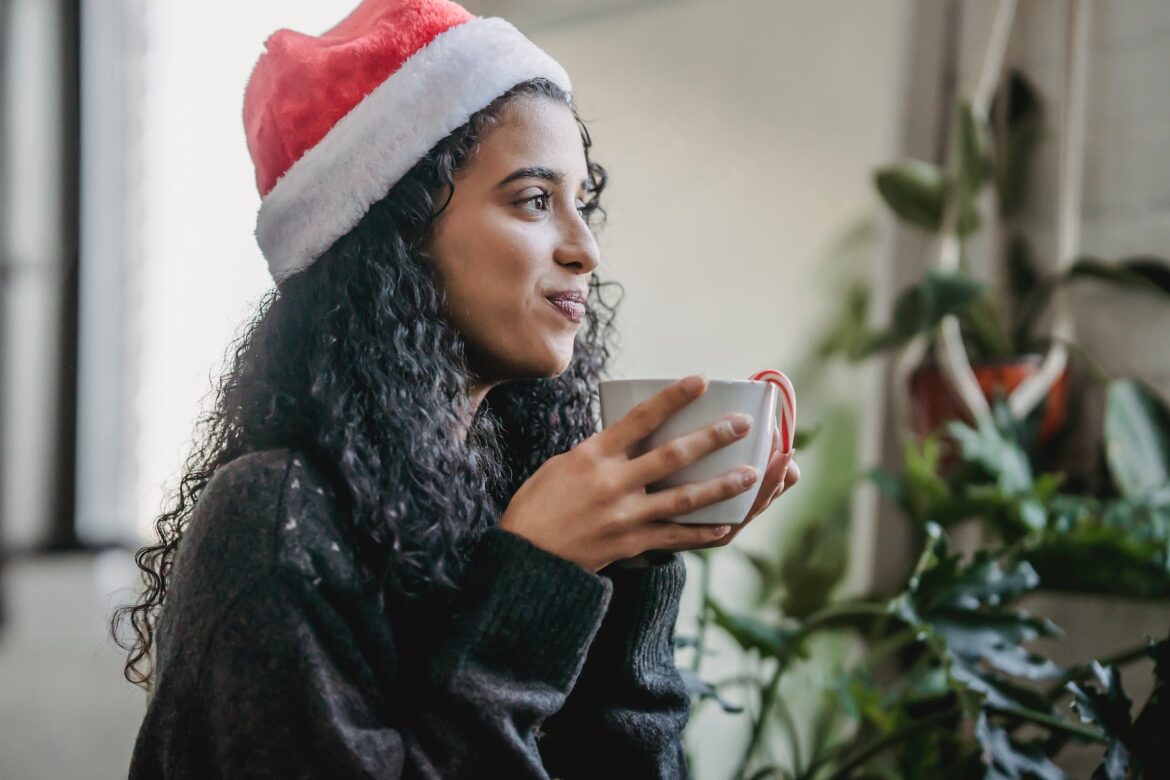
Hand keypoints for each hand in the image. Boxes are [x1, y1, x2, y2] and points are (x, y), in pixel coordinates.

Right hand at [499, 375, 766, 572]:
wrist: (525, 557)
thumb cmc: (537, 504)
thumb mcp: (562, 464)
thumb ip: (599, 451)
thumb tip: (631, 439)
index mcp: (593, 455)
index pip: (641, 418)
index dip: (674, 397)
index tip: (702, 380)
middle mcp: (613, 483)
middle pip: (673, 456)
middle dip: (712, 438)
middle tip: (743, 425)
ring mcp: (625, 515)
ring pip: (684, 498)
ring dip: (721, 485)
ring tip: (751, 475)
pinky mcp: (631, 544)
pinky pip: (675, 537)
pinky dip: (702, 532)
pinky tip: (726, 526)